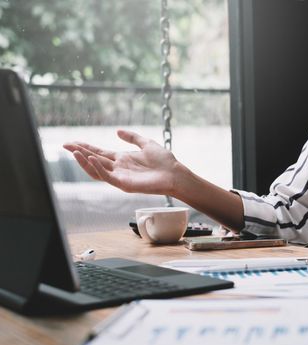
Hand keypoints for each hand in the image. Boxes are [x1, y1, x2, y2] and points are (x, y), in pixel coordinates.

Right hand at [63, 130, 181, 195]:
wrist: (175, 174)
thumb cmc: (164, 161)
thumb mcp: (146, 144)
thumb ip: (132, 137)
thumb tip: (117, 131)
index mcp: (122, 159)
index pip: (98, 152)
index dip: (85, 147)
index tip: (71, 142)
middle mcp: (118, 168)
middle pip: (93, 160)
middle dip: (79, 153)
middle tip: (65, 145)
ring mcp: (120, 177)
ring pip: (96, 170)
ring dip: (84, 161)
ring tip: (74, 151)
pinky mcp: (124, 184)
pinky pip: (107, 177)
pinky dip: (98, 168)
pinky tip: (92, 159)